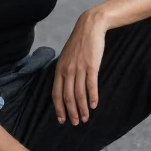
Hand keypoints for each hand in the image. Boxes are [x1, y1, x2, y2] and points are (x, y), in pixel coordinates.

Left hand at [52, 9, 107, 125]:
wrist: (90, 27)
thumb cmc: (79, 43)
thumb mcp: (67, 57)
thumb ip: (65, 71)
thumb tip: (65, 86)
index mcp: (59, 69)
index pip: (56, 93)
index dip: (58, 108)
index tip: (61, 119)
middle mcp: (67, 70)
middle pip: (67, 97)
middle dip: (70, 112)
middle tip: (75, 123)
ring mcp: (79, 69)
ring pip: (79, 94)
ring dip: (82, 109)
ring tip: (85, 118)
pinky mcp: (91, 66)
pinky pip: (91, 85)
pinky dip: (92, 97)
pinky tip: (94, 105)